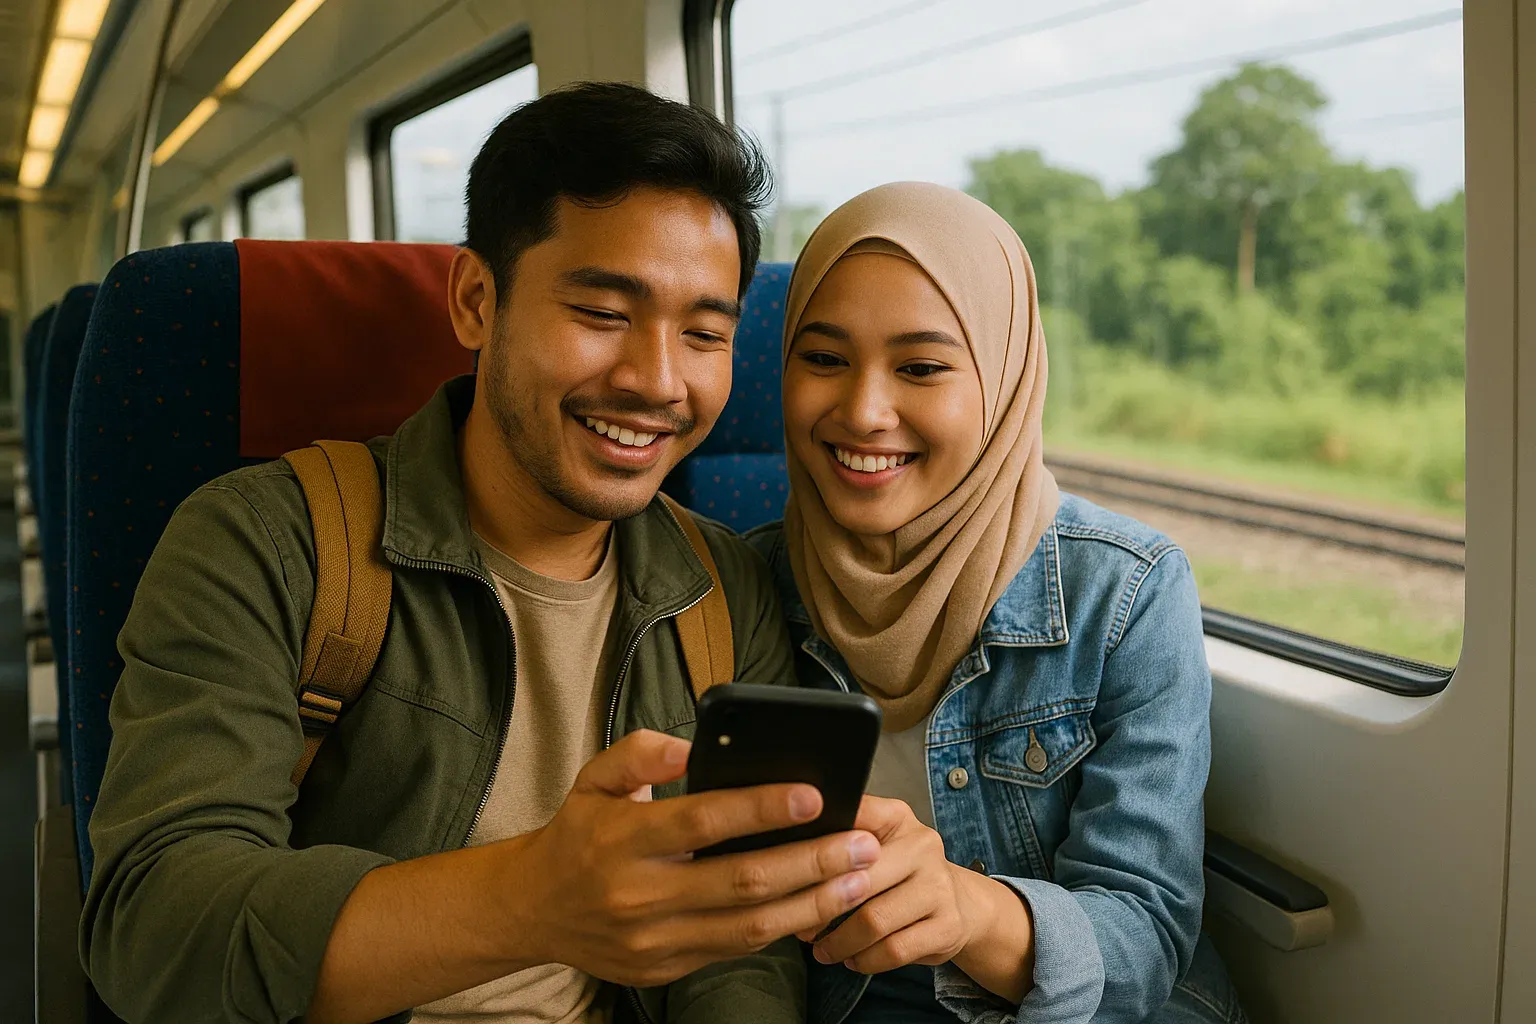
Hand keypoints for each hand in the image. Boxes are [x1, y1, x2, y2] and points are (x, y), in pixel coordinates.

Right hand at [501, 729, 880, 987]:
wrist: (532, 910)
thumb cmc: (578, 834)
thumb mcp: (594, 779)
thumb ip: (640, 753)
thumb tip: (689, 744)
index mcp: (622, 840)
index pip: (702, 822)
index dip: (761, 809)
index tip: (814, 795)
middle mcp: (638, 895)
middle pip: (740, 881)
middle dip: (811, 863)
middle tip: (863, 844)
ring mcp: (653, 940)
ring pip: (748, 927)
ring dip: (812, 904)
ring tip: (858, 880)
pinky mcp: (665, 970)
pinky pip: (734, 950)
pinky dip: (782, 928)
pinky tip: (818, 905)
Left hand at [801, 796, 979, 972]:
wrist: (958, 904)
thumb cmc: (899, 874)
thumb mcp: (876, 845)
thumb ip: (838, 841)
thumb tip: (779, 855)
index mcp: (896, 817)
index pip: (854, 818)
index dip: (819, 843)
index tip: (788, 866)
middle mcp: (922, 846)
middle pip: (859, 877)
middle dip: (821, 908)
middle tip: (799, 927)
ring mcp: (939, 887)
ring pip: (874, 920)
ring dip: (840, 942)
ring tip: (822, 949)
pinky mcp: (947, 926)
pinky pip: (894, 950)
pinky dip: (866, 960)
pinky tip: (852, 959)